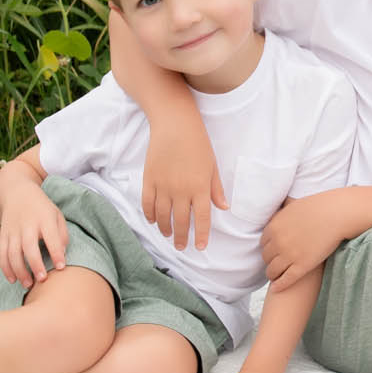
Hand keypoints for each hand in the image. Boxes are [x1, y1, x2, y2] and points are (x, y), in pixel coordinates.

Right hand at [0, 187, 69, 288]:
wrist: (17, 193)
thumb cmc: (42, 209)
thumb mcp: (57, 215)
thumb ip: (62, 234)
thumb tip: (62, 254)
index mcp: (44, 218)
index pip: (51, 237)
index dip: (56, 253)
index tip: (61, 267)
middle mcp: (27, 224)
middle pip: (29, 246)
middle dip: (35, 264)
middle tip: (42, 280)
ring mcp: (13, 230)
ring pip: (12, 253)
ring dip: (19, 271)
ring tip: (28, 284)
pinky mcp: (2, 235)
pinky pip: (2, 254)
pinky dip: (5, 268)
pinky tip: (13, 279)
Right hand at [143, 120, 226, 251]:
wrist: (175, 125)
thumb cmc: (198, 143)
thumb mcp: (212, 166)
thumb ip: (216, 189)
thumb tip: (223, 208)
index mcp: (200, 187)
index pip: (202, 219)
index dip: (201, 235)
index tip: (200, 247)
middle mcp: (181, 190)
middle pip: (181, 221)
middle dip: (181, 237)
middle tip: (181, 246)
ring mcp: (163, 186)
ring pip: (162, 216)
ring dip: (165, 228)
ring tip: (168, 235)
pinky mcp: (149, 179)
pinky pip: (147, 203)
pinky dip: (150, 215)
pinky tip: (153, 221)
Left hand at [260, 192, 352, 288]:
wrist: (336, 214)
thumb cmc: (319, 207)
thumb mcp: (293, 205)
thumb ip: (282, 211)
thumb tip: (277, 208)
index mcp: (274, 227)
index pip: (263, 243)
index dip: (268, 248)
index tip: (272, 251)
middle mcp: (278, 242)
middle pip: (266, 257)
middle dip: (269, 261)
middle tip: (274, 264)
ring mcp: (290, 255)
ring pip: (273, 271)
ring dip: (272, 274)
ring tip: (274, 277)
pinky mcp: (302, 266)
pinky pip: (286, 280)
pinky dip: (279, 286)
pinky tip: (276, 289)